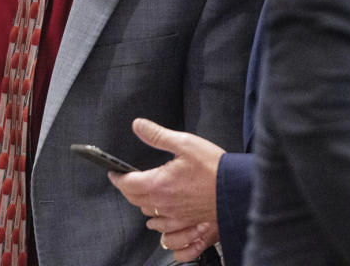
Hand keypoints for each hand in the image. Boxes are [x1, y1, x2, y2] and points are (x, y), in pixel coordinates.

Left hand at [108, 118, 223, 261]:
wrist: (235, 189)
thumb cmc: (213, 166)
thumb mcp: (184, 143)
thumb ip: (158, 135)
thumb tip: (138, 126)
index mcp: (159, 183)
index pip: (127, 184)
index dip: (117, 177)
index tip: (113, 172)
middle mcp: (163, 202)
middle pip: (134, 199)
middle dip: (126, 188)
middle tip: (125, 179)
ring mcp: (174, 214)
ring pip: (147, 211)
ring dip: (140, 201)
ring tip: (141, 190)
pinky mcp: (185, 220)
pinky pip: (162, 224)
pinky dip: (155, 216)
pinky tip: (158, 208)